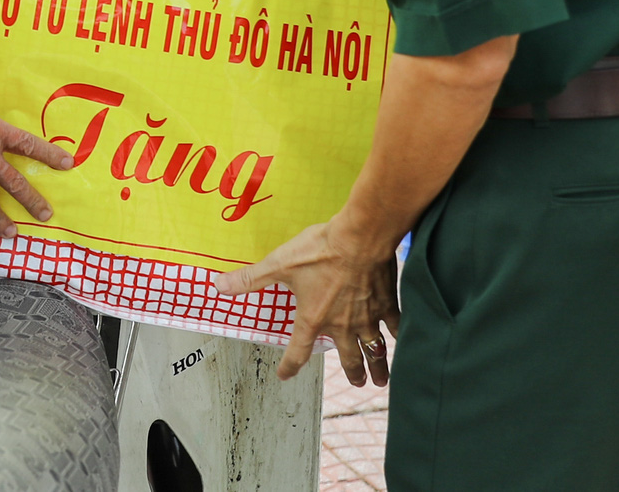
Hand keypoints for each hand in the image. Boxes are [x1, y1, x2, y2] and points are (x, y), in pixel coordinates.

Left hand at [215, 218, 400, 383]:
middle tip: (358, 383)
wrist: (360, 237)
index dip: (289, 365)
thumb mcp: (279, 263)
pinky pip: (394, 327)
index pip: (298, 351)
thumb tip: (217, 286)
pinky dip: (398, 336)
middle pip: (348, 358)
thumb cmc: (320, 251)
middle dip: (352, 373)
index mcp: (314, 319)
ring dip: (377, 366)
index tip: (285, 375)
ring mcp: (367, 317)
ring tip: (380, 380)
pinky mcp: (386, 303)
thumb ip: (250, 278)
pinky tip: (401, 340)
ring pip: (374, 350)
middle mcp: (342, 325)